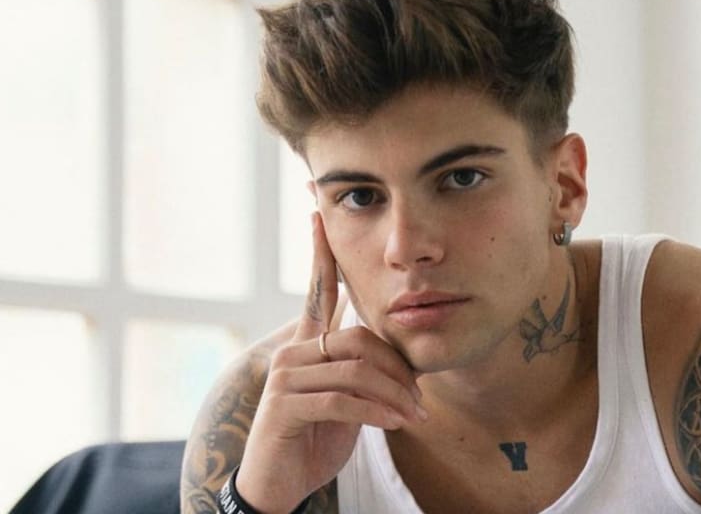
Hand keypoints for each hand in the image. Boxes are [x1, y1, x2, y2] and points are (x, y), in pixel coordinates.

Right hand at [234, 212, 427, 512]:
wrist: (280, 484)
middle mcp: (292, 354)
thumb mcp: (350, 402)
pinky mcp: (284, 406)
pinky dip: (377, 412)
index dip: (319, 254)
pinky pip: (343, 400)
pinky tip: (395, 424)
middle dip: (397, 367)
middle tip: (420, 397)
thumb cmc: (316, 439)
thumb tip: (402, 353)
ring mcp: (284, 378)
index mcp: (307, 346)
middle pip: (358, 339)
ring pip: (355, 370)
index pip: (317, 292)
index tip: (318, 215)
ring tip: (415, 416)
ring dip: (394, 395)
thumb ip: (367, 372)